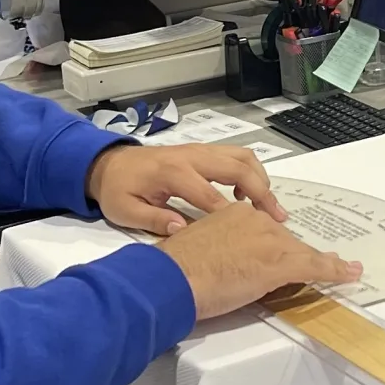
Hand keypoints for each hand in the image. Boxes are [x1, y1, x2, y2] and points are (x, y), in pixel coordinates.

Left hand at [85, 144, 284, 236]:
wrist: (107, 164)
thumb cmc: (117, 190)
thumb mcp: (125, 211)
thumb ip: (154, 220)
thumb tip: (184, 230)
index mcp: (172, 172)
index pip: (209, 194)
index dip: (230, 214)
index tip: (248, 233)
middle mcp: (191, 156)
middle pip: (237, 167)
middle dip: (260, 192)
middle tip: (277, 217)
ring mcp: (199, 150)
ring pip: (241, 156)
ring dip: (260, 178)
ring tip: (268, 206)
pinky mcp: (202, 151)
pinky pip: (234, 155)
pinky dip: (249, 171)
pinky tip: (246, 195)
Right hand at [159, 202, 362, 320]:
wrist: (170, 279)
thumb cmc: (175, 270)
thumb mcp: (198, 247)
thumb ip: (218, 247)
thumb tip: (226, 263)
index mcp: (234, 214)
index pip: (266, 230)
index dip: (278, 246)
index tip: (285, 251)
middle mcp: (255, 221)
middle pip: (287, 241)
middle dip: (299, 257)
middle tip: (321, 264)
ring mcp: (269, 242)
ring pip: (303, 254)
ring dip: (323, 264)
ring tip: (343, 270)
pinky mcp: (278, 264)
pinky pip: (315, 267)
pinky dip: (335, 272)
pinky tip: (349, 275)